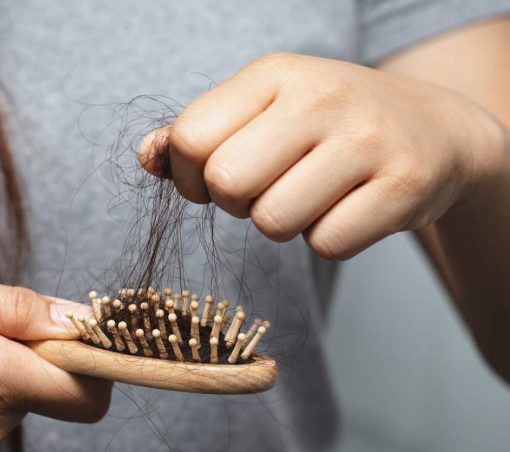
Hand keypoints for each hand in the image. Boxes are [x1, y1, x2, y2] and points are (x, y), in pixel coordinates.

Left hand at [140, 53, 507, 258]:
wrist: (437, 130)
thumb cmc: (329, 125)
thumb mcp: (264, 111)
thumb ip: (198, 133)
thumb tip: (146, 157)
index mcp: (274, 74)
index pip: (190, 138)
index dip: (190, 177)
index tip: (214, 180)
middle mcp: (321, 96)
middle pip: (227, 184)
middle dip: (236, 203)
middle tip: (267, 189)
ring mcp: (367, 139)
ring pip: (273, 222)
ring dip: (282, 224)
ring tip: (311, 195)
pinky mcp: (404, 185)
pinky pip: (326, 245)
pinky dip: (329, 239)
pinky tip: (349, 208)